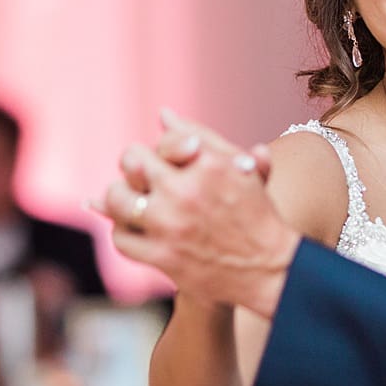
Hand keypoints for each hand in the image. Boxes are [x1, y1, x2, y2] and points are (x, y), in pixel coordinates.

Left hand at [96, 113, 295, 318]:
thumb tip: (164, 114)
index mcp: (210, 165)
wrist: (268, 271)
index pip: (165, 139)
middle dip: (133, 164)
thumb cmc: (256, 214)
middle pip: (132, 160)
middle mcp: (187, 191)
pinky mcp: (162, 257)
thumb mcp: (241, 168)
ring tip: (130, 200)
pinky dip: (124, 231)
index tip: (166, 158)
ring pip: (117, 198)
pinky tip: (136, 229)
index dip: (163, 147)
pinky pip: (121, 237)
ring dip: (119, 197)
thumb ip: (203, 136)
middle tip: (140, 174)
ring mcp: (171, 225)